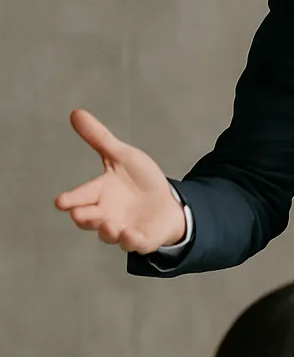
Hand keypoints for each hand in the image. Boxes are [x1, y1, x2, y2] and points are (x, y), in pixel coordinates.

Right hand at [54, 109, 186, 252]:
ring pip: (108, 234)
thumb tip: (76, 113)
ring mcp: (123, 227)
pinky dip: (131, 240)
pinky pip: (134, 244)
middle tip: (80, 213)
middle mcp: (106, 213)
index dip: (70, 199)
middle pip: (87, 219)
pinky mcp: (142, 238)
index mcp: (99, 193)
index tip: (61, 202)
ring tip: (109, 224)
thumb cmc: (140, 180)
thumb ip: (99, 138)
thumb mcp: (122, 156)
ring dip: (107, 230)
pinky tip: (131, 234)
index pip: (79, 196)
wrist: (169, 200)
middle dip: (83, 217)